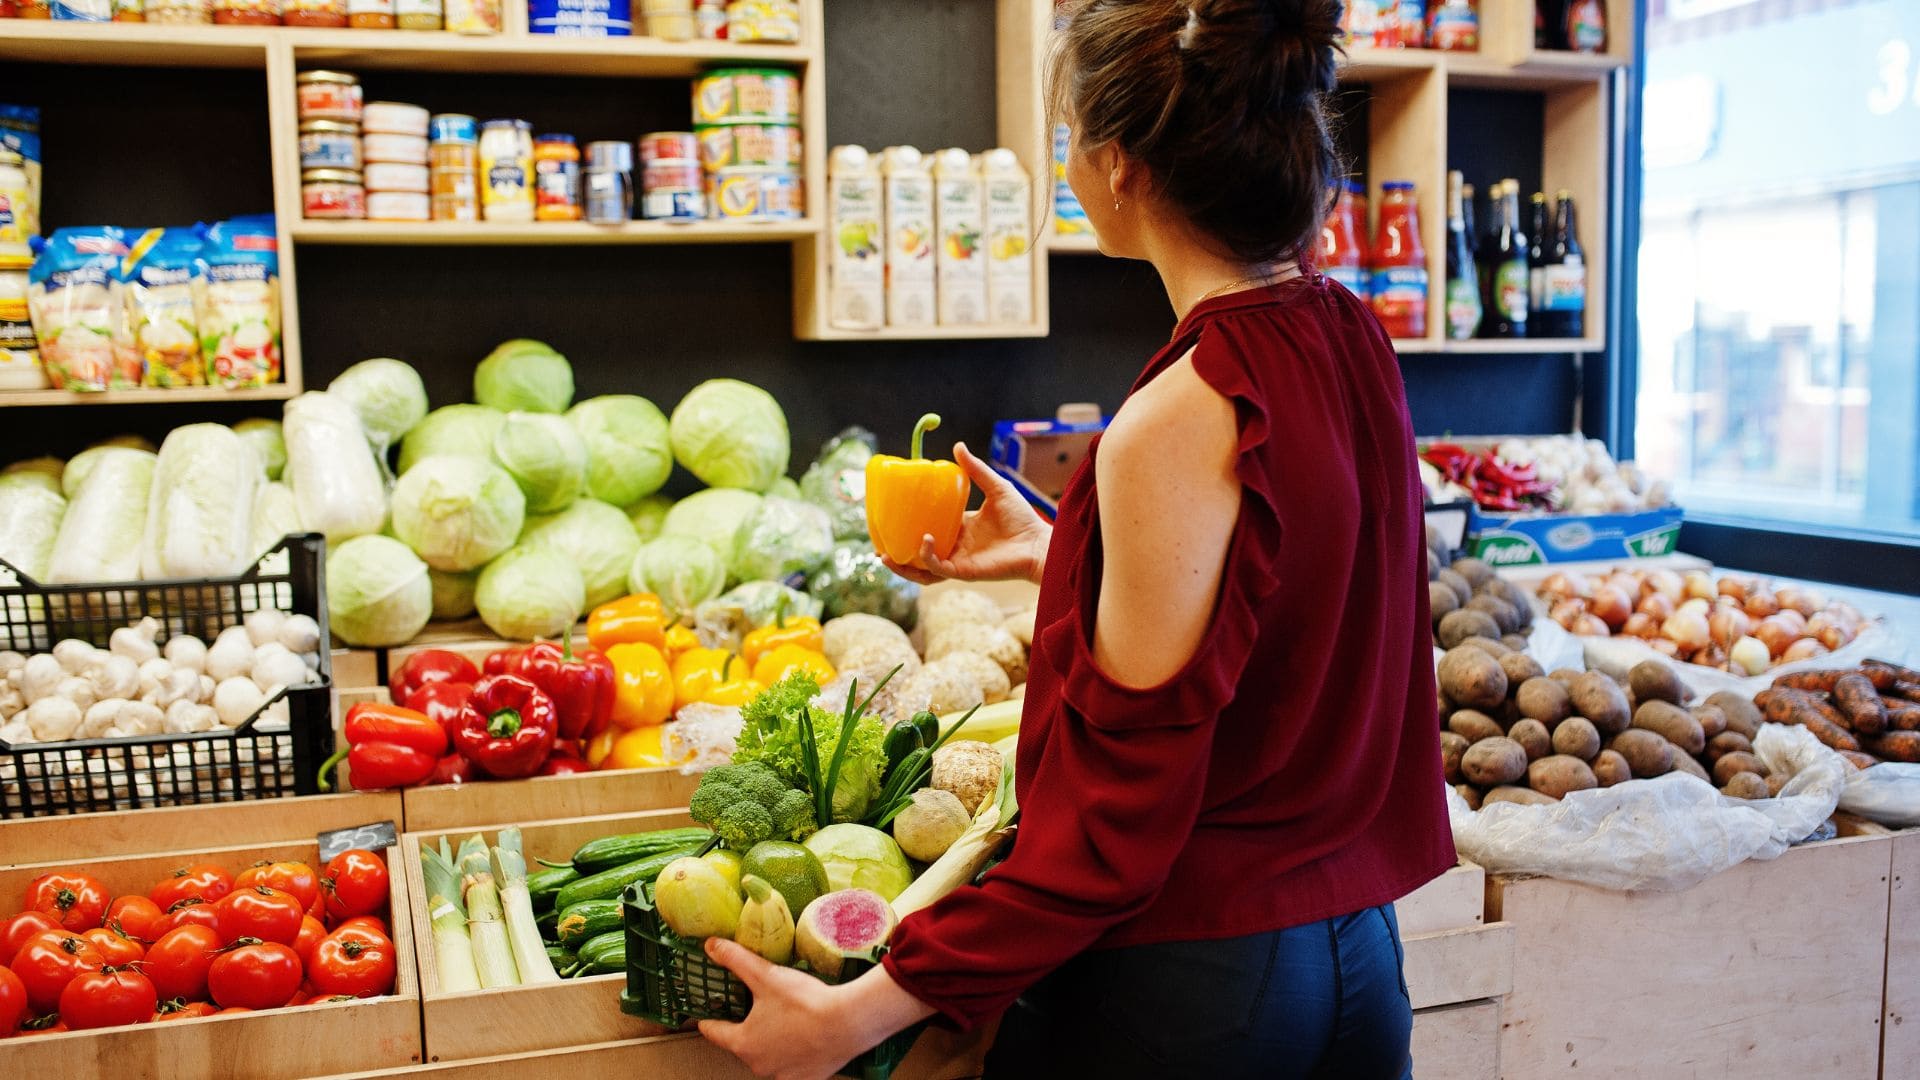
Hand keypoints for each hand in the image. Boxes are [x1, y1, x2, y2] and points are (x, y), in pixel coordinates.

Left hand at [697, 938, 869, 1079]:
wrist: (848, 1024)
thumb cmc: (805, 1003)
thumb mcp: (766, 975)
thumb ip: (736, 960)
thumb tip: (712, 946)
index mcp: (744, 1042)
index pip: (715, 1033)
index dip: (710, 1021)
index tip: (707, 1018)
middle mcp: (759, 1064)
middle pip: (743, 1044)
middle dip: (748, 1028)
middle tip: (756, 1009)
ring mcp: (783, 1074)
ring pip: (768, 1057)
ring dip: (771, 1043)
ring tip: (783, 1021)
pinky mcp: (806, 1078)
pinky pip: (792, 1067)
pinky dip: (794, 1055)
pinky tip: (803, 1038)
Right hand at [884, 443, 1051, 586]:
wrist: (1038, 543)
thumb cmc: (1022, 517)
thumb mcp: (995, 487)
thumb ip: (976, 469)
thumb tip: (957, 445)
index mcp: (958, 529)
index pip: (927, 529)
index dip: (908, 526)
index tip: (890, 515)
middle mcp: (954, 547)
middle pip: (917, 554)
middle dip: (896, 553)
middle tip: (878, 543)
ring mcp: (957, 561)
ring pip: (921, 569)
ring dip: (902, 565)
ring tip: (884, 554)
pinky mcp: (963, 571)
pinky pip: (938, 568)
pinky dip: (927, 556)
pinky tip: (924, 539)